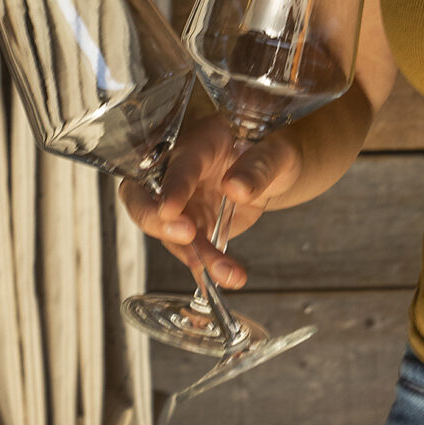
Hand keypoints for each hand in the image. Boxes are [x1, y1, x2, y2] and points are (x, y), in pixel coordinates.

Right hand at [118, 109, 302, 289]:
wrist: (276, 170)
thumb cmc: (273, 150)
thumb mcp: (278, 152)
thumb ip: (259, 167)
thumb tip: (236, 188)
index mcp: (201, 142)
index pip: (178, 164)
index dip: (172, 187)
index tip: (170, 210)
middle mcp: (182, 172)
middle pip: (145, 197)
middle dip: (157, 222)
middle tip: (185, 237)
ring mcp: (185, 203)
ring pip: (172, 233)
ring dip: (194, 256)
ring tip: (226, 273)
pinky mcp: (194, 228)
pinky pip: (191, 251)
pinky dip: (202, 269)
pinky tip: (217, 282)